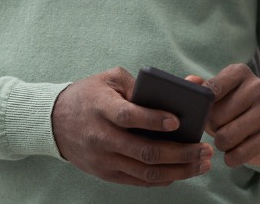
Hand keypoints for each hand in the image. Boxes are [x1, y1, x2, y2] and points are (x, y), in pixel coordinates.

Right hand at [51, 67, 212, 185]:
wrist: (54, 122)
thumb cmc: (90, 95)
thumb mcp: (111, 79)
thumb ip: (145, 83)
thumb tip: (188, 85)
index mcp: (102, 108)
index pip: (128, 116)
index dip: (153, 120)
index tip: (177, 121)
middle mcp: (102, 137)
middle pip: (144, 151)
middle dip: (180, 153)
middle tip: (205, 148)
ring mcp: (104, 160)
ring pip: (146, 172)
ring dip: (179, 170)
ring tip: (202, 163)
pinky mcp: (106, 174)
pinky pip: (139, 181)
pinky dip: (163, 179)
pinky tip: (182, 172)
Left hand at [188, 63, 259, 167]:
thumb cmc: (233, 107)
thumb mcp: (218, 95)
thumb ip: (201, 89)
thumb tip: (190, 82)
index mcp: (240, 72)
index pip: (212, 89)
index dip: (203, 106)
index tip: (202, 112)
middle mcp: (258, 86)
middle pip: (217, 116)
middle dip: (213, 127)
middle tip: (219, 127)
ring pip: (227, 136)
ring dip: (221, 144)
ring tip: (226, 139)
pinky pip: (240, 153)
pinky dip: (232, 158)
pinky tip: (235, 152)